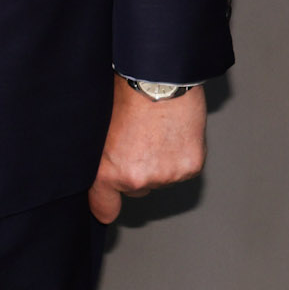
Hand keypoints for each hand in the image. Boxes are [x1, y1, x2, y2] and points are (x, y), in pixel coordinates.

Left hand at [89, 76, 206, 222]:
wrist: (158, 80)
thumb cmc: (124, 95)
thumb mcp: (99, 128)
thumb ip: (99, 157)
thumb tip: (98, 168)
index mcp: (109, 171)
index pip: (104, 205)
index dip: (103, 205)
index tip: (104, 209)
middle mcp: (139, 179)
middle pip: (136, 189)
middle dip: (134, 172)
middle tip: (134, 141)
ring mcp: (167, 175)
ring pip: (160, 178)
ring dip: (158, 163)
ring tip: (153, 132)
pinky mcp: (190, 167)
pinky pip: (181, 169)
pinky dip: (178, 156)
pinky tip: (171, 133)